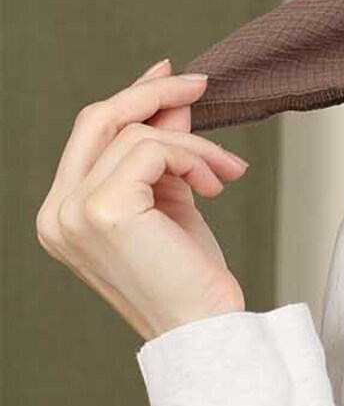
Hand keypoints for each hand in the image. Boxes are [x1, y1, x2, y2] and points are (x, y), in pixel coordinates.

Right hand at [35, 56, 250, 342]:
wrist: (204, 329)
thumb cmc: (188, 276)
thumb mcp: (172, 199)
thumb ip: (163, 151)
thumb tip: (171, 98)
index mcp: (63, 214)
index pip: (89, 135)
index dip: (131, 99)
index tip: (170, 76)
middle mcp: (57, 214)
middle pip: (98, 120)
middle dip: (153, 94)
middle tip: (201, 83)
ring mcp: (74, 212)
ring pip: (138, 135)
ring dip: (194, 145)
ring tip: (224, 174)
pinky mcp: (105, 210)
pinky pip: (155, 150)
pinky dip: (194, 157)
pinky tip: (215, 185)